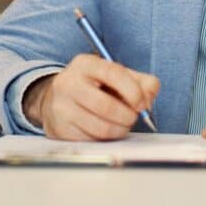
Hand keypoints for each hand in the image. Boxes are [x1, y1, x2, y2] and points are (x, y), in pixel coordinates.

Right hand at [22, 54, 159, 140]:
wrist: (57, 99)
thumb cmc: (94, 86)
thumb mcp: (116, 76)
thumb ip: (141, 82)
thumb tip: (148, 99)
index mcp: (85, 64)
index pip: (113, 74)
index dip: (133, 91)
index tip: (142, 104)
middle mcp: (68, 83)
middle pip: (106, 106)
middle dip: (127, 116)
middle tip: (132, 117)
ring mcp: (61, 108)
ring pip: (100, 128)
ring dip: (119, 130)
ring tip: (122, 125)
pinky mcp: (60, 129)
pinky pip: (91, 141)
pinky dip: (105, 139)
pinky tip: (105, 130)